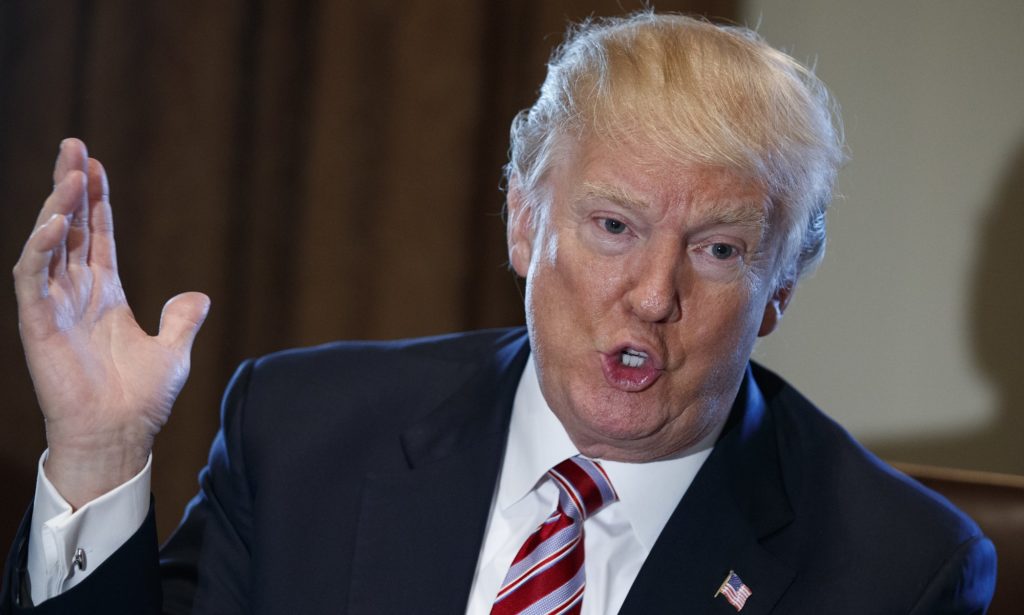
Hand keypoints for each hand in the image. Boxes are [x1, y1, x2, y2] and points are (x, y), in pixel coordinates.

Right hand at [12, 139, 209, 508]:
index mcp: (105, 295)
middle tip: (73, 146)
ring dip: (56, 208)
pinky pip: (33, 279)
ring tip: (70, 173)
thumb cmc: (140, 399)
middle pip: (68, 228)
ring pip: (48, 245)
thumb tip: (198, 295)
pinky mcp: (39, 325)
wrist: (121, 435)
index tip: (94, 164)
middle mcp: (76, 294)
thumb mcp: (173, 350)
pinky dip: (40, 249)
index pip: (96, 236)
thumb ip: (182, 319)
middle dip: (70, 187)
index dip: (96, 201)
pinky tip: (53, 223)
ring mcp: (56, 307)